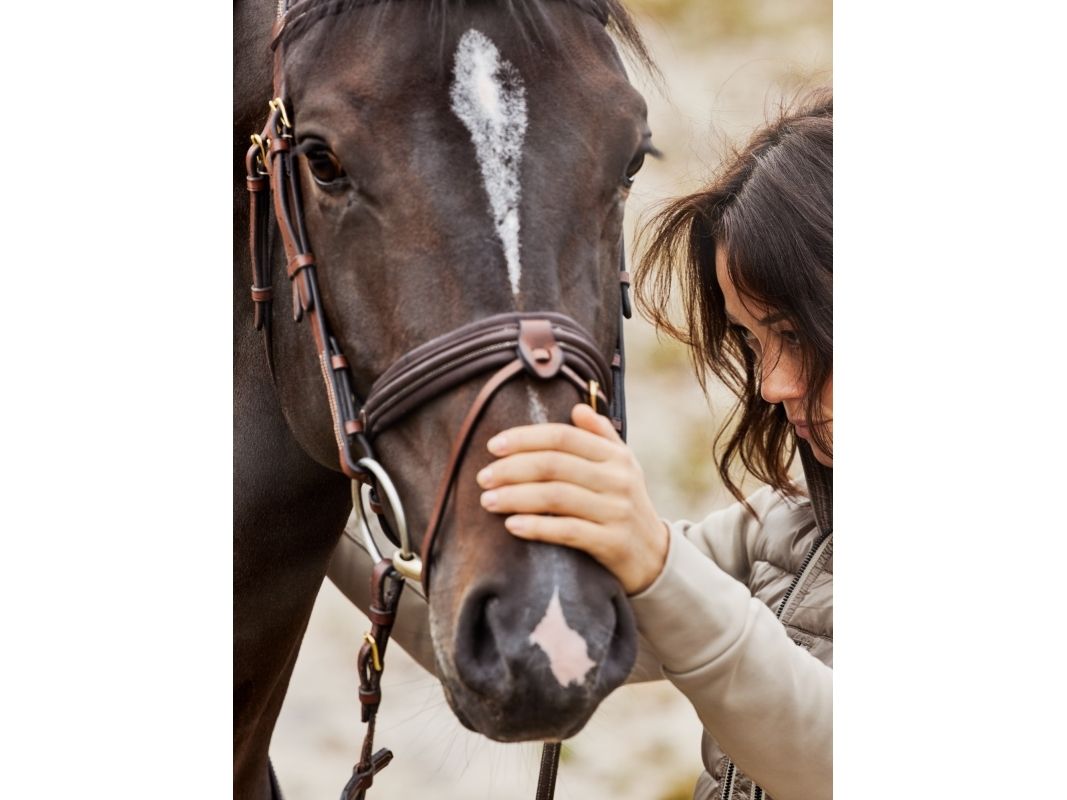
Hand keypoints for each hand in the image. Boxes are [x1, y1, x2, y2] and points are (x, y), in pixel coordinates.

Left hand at [476, 403, 668, 594]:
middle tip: (483, 478)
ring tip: (488, 501)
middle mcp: (618, 479)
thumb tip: (577, 408)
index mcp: (616, 456)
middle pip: (554, 465)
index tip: (493, 446)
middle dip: (512, 469)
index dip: (525, 438)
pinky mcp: (612, 542)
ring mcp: (616, 511)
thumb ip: (600, 436)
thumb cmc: (625, 505)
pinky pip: (567, 531)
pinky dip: (536, 527)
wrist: (654, 556)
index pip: (563, 437)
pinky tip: (511, 526)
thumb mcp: (622, 467)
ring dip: (516, 497)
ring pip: (556, 497)